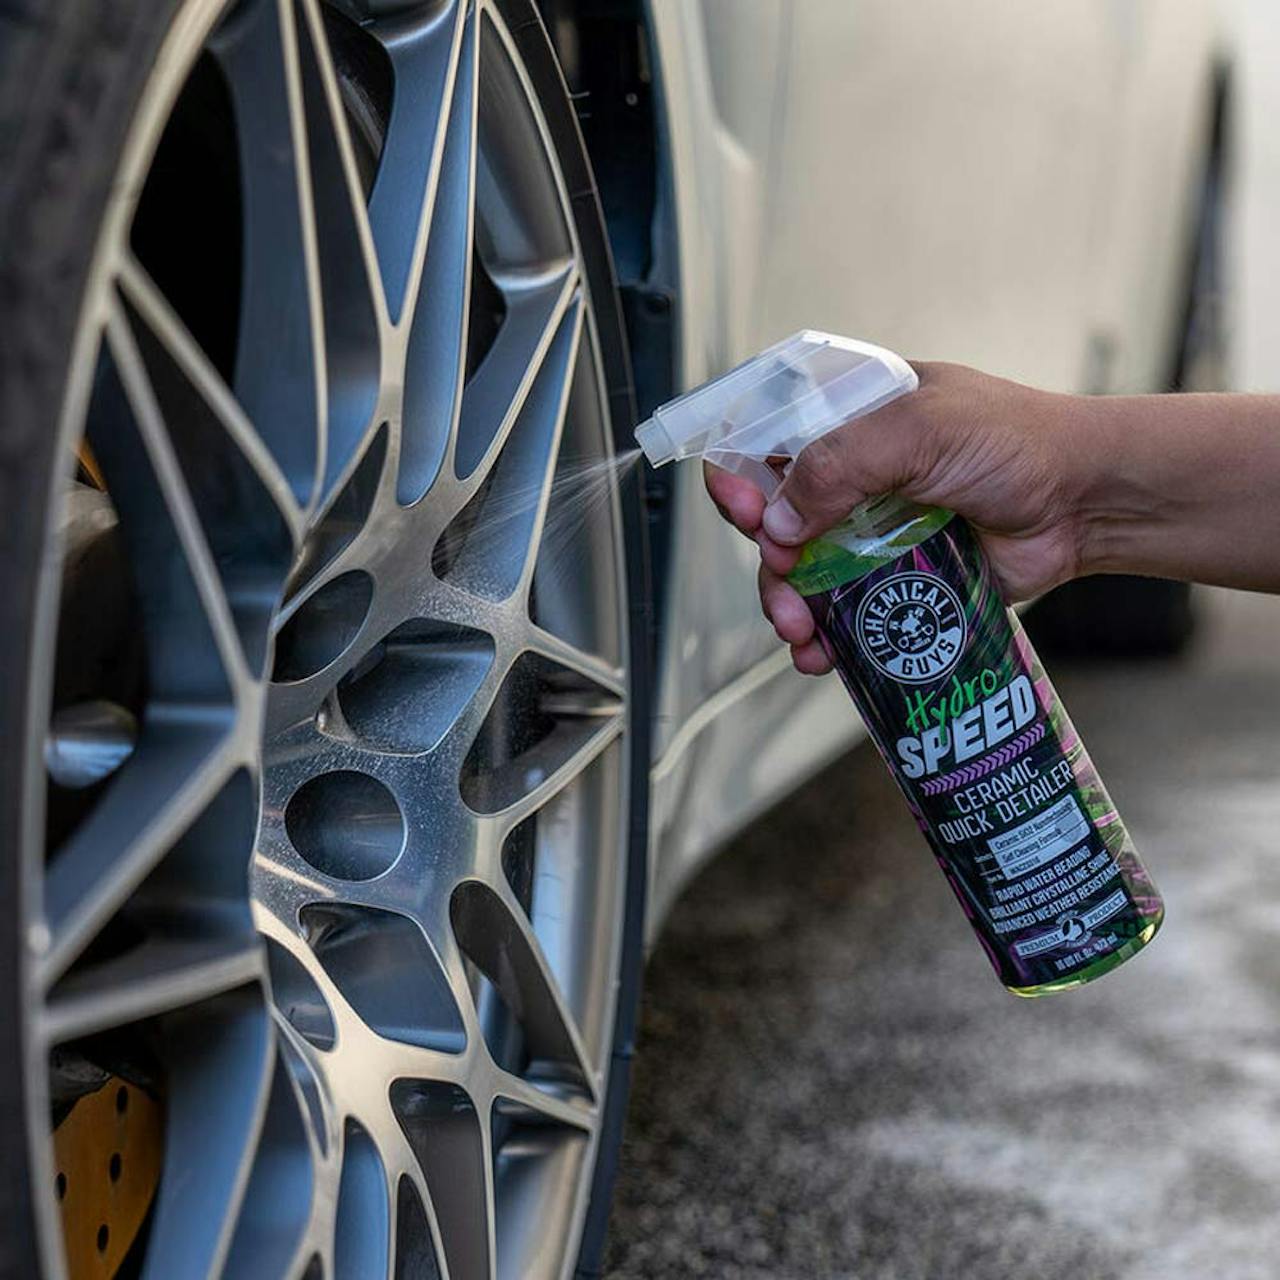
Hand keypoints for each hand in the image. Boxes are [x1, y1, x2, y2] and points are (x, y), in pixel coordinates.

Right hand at [704, 362, 1087, 673]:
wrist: (1084, 503)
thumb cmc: (1014, 444)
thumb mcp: (918, 429)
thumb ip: (840, 464)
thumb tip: (779, 521)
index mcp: (851, 420)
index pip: (767, 439)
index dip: (740, 472)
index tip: (742, 507)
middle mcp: (855, 475)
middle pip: (774, 518)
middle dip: (766, 553)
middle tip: (782, 572)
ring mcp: (873, 531)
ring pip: (802, 574)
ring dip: (787, 604)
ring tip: (799, 630)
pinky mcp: (897, 581)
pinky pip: (842, 613)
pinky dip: (822, 638)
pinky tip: (818, 654)